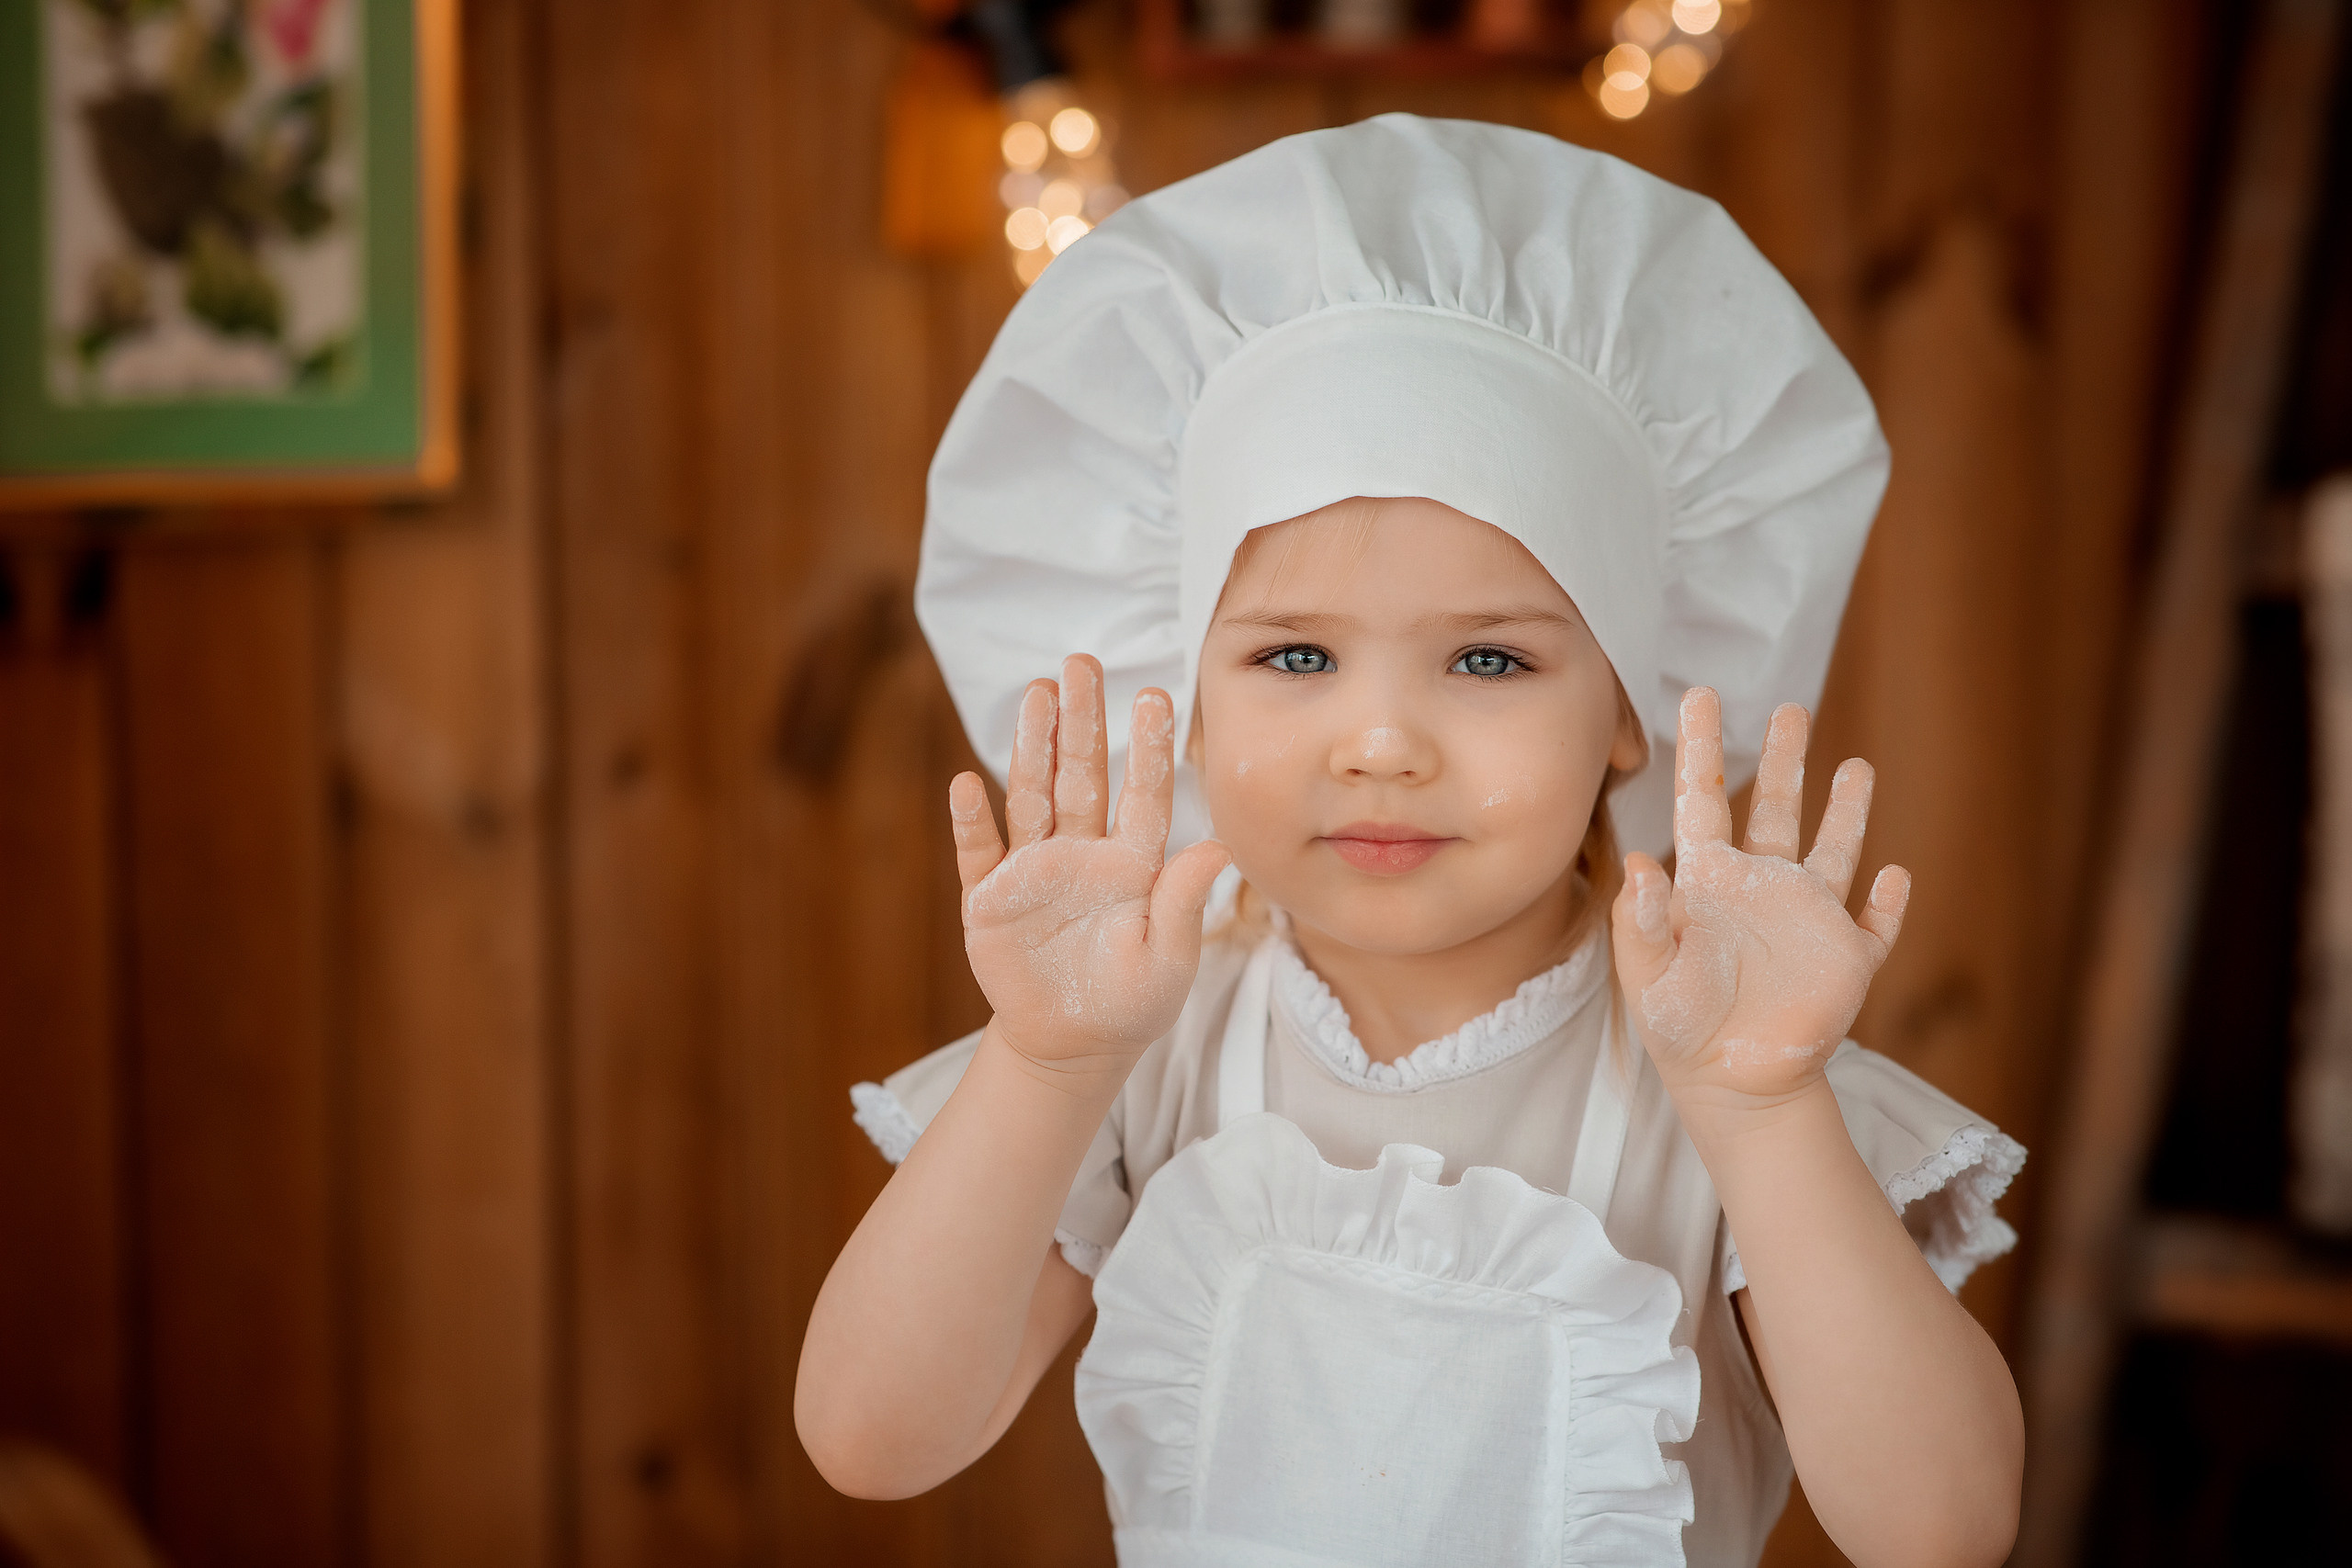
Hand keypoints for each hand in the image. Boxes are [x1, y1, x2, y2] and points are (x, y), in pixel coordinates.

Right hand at [951, 654, 1231, 1076]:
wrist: (1073, 1048)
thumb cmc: (1131, 1003)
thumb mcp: (1169, 960)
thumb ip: (1184, 902)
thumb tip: (1219, 846)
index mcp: (1132, 865)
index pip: (1143, 795)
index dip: (1148, 748)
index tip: (1157, 695)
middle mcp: (1082, 855)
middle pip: (1081, 777)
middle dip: (1083, 721)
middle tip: (1084, 662)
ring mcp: (1033, 872)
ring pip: (1031, 796)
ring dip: (1031, 746)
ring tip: (1037, 693)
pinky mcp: (990, 901)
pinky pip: (979, 854)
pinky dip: (972, 821)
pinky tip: (966, 783)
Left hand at [1610, 687, 1909, 1106]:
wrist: (1731, 1087)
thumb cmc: (1679, 1029)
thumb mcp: (1648, 977)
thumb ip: (1641, 923)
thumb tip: (1637, 864)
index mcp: (1707, 884)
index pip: (1703, 801)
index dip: (1703, 748)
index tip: (1701, 694)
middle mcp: (1761, 889)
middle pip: (1775, 808)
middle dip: (1784, 758)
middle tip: (1790, 707)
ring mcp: (1808, 921)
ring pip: (1834, 851)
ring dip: (1848, 810)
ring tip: (1856, 765)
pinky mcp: (1848, 960)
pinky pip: (1876, 922)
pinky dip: (1888, 901)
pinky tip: (1897, 876)